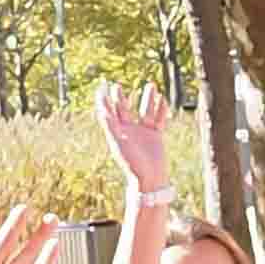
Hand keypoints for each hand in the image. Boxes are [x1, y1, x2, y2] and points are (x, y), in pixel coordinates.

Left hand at [93, 84, 171, 205]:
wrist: (149, 178)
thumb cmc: (132, 163)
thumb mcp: (119, 143)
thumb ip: (111, 127)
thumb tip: (102, 111)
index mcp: (117, 132)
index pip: (109, 112)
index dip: (104, 100)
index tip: (101, 88)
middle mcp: (129, 130)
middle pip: (124, 109)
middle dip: (121, 97)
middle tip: (116, 85)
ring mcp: (143, 132)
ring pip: (145, 111)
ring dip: (148, 99)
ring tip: (151, 85)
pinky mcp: (156, 136)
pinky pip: (159, 119)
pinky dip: (162, 110)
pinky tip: (163, 100)